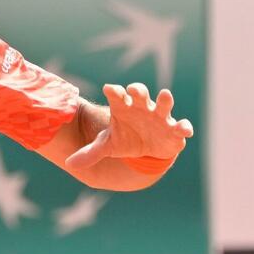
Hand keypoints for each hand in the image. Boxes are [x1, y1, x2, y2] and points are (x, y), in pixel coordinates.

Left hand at [65, 83, 193, 170]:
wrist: (146, 151)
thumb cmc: (125, 140)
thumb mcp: (107, 146)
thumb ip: (90, 152)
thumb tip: (70, 164)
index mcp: (123, 108)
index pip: (118, 95)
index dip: (115, 91)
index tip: (109, 89)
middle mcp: (142, 108)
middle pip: (140, 94)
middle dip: (138, 90)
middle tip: (134, 91)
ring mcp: (159, 117)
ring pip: (164, 103)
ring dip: (164, 99)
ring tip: (165, 95)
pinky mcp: (174, 130)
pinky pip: (181, 126)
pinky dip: (183, 127)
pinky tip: (183, 130)